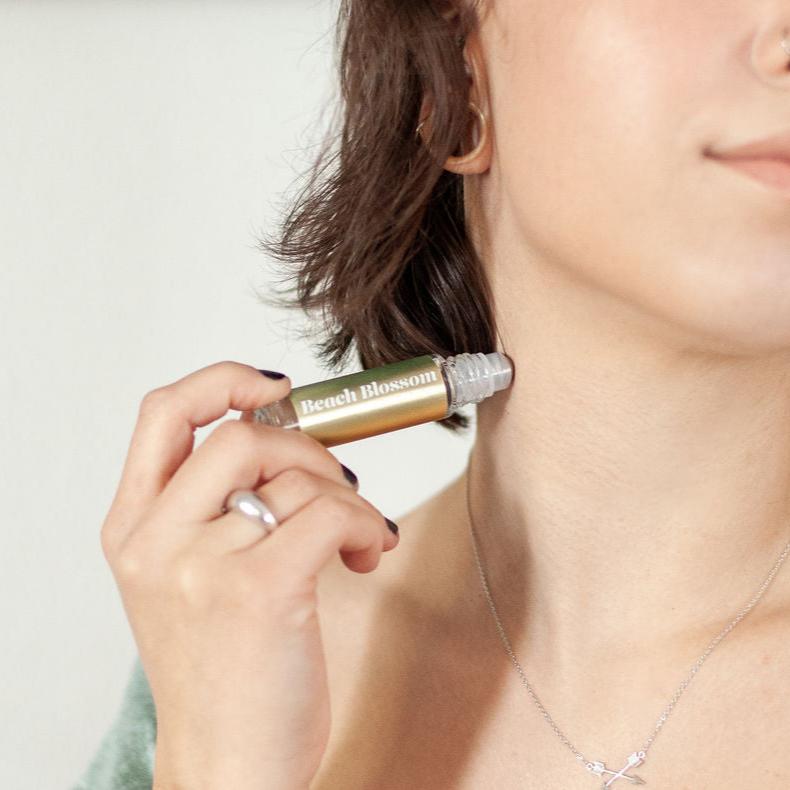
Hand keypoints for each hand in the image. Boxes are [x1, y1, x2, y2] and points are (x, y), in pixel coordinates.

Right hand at [99, 361, 398, 788]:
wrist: (227, 764)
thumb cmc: (222, 670)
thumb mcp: (190, 579)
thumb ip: (218, 508)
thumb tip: (292, 442)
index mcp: (134, 528)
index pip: (162, 413)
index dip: (222, 381)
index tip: (274, 387)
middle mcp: (156, 540)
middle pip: (240, 436)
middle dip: (307, 447)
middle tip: (337, 481)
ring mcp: (203, 565)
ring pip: (297, 478)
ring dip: (348, 497)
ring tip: (359, 535)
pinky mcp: (259, 591)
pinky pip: (329, 513)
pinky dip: (364, 522)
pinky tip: (369, 552)